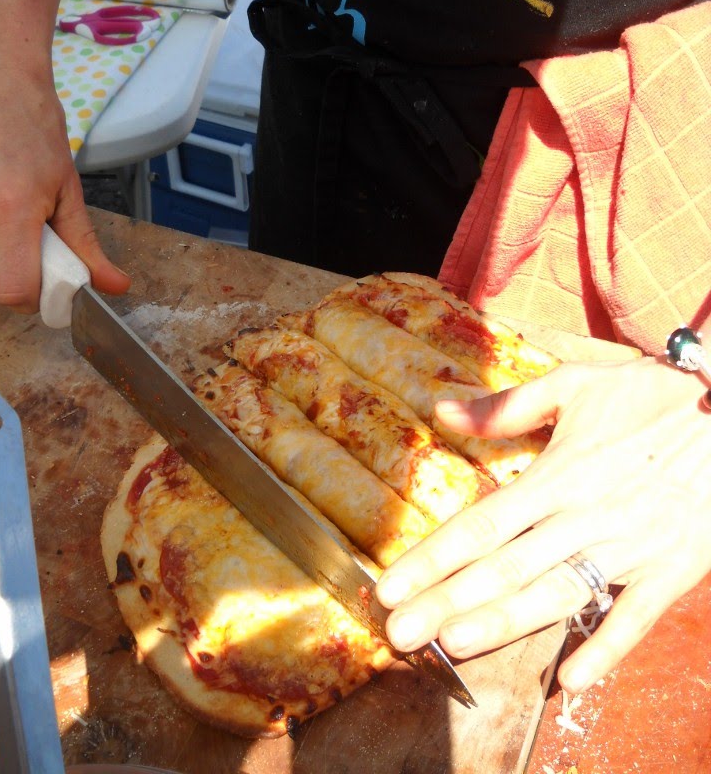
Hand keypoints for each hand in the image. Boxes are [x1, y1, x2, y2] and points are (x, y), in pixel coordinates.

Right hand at [0, 40, 129, 310]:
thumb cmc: (32, 123)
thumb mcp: (68, 186)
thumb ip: (86, 244)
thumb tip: (114, 286)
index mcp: (11, 208)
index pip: (13, 289)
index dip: (35, 297)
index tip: (51, 284)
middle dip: (14, 285)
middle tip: (35, 259)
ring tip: (11, 230)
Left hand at [375, 355, 710, 693]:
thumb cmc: (649, 394)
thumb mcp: (574, 384)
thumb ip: (506, 405)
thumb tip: (438, 407)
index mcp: (558, 473)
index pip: (481, 523)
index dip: (432, 557)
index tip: (391, 585)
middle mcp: (585, 515)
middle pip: (505, 566)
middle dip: (447, 602)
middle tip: (399, 634)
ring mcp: (631, 546)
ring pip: (557, 594)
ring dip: (504, 623)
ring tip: (454, 646)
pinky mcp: (674, 568)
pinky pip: (636, 617)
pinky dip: (606, 650)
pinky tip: (571, 681)